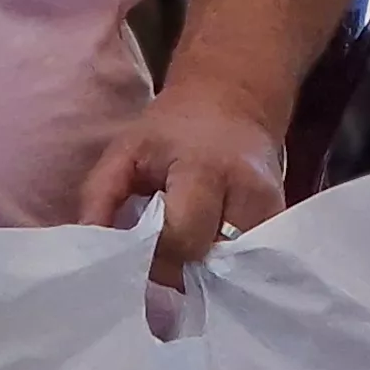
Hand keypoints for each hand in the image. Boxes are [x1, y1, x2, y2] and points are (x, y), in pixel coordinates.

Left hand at [78, 84, 288, 285]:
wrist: (234, 101)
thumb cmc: (171, 129)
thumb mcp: (126, 149)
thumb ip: (99, 197)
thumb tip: (89, 250)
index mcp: (204, 169)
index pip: (181, 238)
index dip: (154, 254)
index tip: (138, 247)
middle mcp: (247, 191)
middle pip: (209, 259)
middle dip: (178, 265)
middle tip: (157, 253)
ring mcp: (271, 208)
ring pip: (231, 266)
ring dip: (202, 268)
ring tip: (182, 249)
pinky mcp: (280, 220)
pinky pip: (248, 259)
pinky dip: (224, 263)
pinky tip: (206, 250)